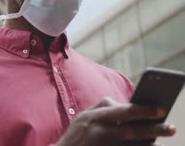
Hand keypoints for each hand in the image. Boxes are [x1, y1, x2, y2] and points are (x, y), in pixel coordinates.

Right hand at [56, 97, 175, 145]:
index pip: (123, 111)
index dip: (143, 110)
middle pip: (131, 130)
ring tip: (159, 142)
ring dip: (148, 144)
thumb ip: (102, 108)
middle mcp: (96, 131)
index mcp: (93, 117)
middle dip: (153, 129)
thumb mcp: (84, 117)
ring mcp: (100, 145)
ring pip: (131, 145)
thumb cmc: (76, 135)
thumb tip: (126, 105)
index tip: (161, 109)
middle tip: (170, 128)